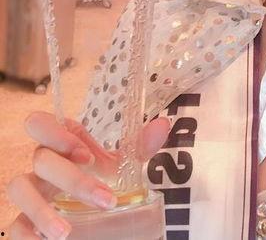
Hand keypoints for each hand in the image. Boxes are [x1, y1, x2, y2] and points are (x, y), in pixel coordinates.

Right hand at [8, 111, 169, 239]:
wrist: (95, 213)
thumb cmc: (103, 180)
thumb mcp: (122, 165)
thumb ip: (141, 146)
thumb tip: (164, 124)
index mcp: (63, 142)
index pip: (42, 123)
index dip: (57, 134)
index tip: (87, 156)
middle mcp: (43, 163)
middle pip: (41, 159)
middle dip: (71, 178)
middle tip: (103, 199)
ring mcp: (31, 191)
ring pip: (19, 188)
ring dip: (41, 210)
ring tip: (65, 233)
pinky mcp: (24, 220)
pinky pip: (13, 224)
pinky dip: (24, 233)